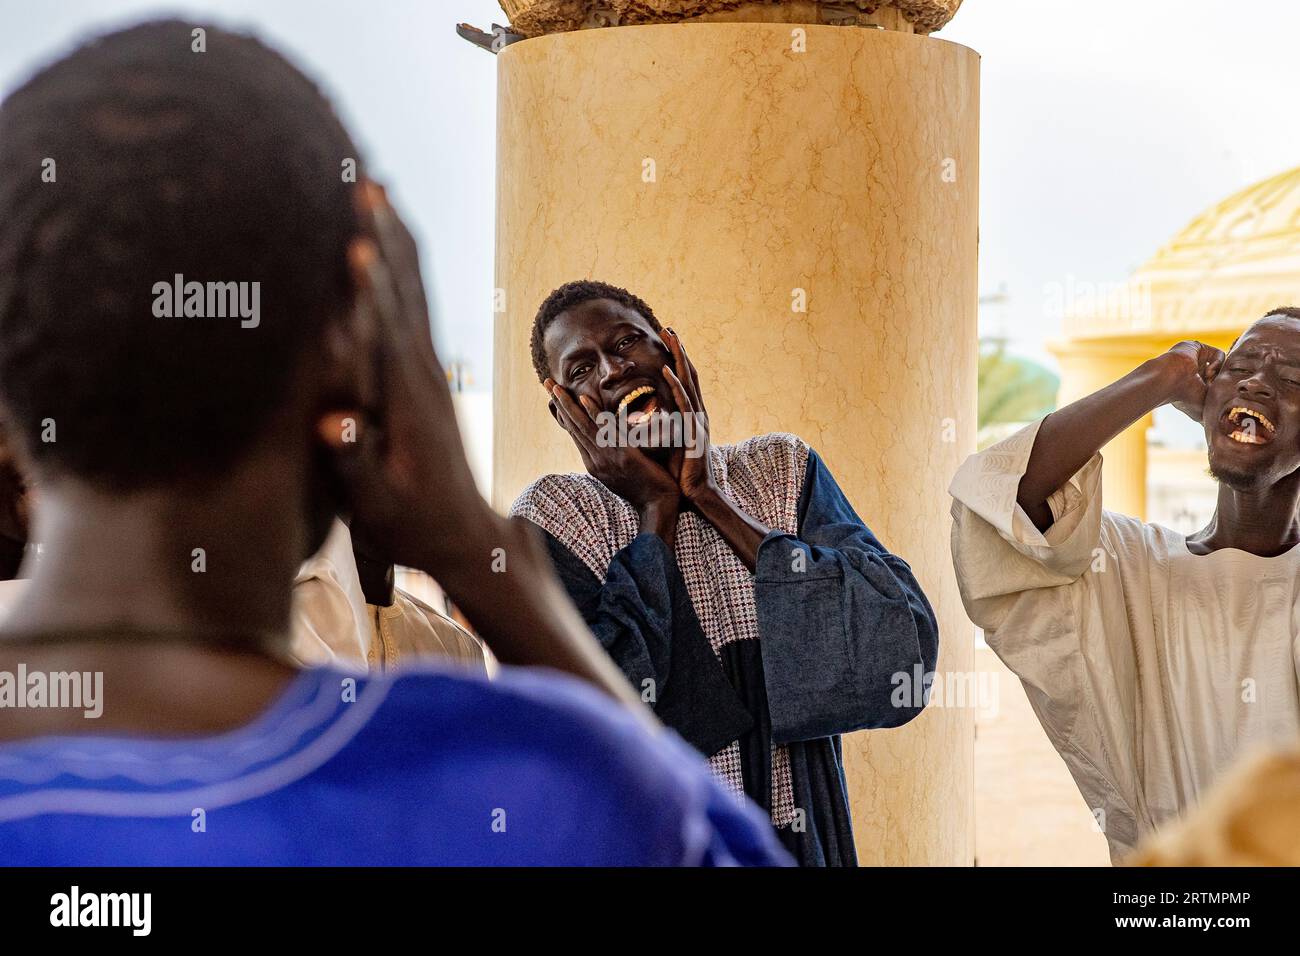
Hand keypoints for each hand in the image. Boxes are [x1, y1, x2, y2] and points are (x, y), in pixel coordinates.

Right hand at [322, 184, 652, 712]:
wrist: (465, 536)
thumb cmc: (413, 525)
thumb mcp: (378, 506)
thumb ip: (355, 463)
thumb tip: (334, 423)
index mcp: (408, 401)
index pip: (386, 335)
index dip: (369, 291)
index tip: (352, 244)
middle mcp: (424, 373)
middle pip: (405, 292)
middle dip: (383, 238)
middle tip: (362, 182)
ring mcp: (430, 369)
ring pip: (415, 290)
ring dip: (395, 238)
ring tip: (375, 188)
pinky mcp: (428, 372)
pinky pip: (415, 305)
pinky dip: (403, 264)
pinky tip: (389, 241)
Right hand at [545, 379, 679, 519]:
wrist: (659, 507)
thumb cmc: (645, 489)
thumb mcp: (622, 472)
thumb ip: (613, 455)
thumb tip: (610, 440)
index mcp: (594, 463)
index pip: (575, 433)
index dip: (564, 413)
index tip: (556, 396)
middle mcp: (595, 460)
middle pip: (573, 426)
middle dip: (559, 403)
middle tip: (546, 382)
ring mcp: (606, 458)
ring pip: (582, 426)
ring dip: (568, 404)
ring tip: (556, 386)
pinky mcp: (623, 456)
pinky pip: (605, 431)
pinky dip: (594, 414)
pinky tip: (584, 399)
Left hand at [659, 328, 715, 501]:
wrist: (694, 493)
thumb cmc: (679, 472)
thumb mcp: (668, 443)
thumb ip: (660, 426)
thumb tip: (641, 416)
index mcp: (691, 415)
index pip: (684, 380)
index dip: (677, 359)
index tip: (666, 339)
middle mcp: (697, 412)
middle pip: (689, 373)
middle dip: (679, 350)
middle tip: (668, 327)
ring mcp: (696, 420)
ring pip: (688, 382)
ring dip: (679, 358)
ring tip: (670, 337)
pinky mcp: (692, 430)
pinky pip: (684, 403)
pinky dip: (677, 385)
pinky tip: (668, 370)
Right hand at [1159, 340, 1224, 420]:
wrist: (1169, 381)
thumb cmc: (1183, 398)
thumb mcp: (1202, 410)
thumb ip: (1210, 417)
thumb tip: (1217, 432)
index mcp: (1193, 383)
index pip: (1214, 385)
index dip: (1220, 390)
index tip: (1220, 396)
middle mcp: (1194, 370)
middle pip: (1219, 374)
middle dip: (1220, 381)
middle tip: (1215, 389)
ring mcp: (1195, 358)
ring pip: (1220, 364)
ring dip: (1217, 374)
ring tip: (1208, 381)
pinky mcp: (1197, 347)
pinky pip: (1219, 354)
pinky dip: (1217, 364)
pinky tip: (1208, 372)